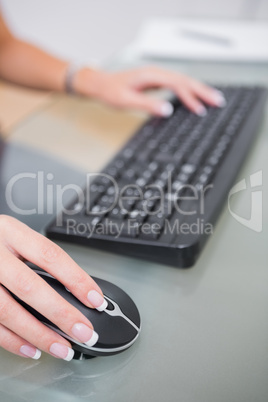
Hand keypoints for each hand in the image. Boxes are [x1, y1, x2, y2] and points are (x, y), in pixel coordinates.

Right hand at [0, 215, 106, 360]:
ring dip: (39, 334)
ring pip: (8, 312)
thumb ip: (37, 257)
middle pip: (30, 287)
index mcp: (10, 232)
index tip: (95, 298)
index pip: (50, 255)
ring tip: (62, 347)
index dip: (76, 278)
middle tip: (84, 331)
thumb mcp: (14, 236)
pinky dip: (13, 341)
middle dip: (61, 313)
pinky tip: (32, 348)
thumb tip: (75, 290)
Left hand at [74, 65, 225, 116]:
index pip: (177, 84)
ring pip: (183, 81)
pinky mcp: (155, 82)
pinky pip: (177, 85)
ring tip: (213, 100)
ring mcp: (156, 77)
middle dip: (202, 91)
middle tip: (218, 101)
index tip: (200, 109)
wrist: (99, 84)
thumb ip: (147, 105)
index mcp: (151, 76)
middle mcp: (156, 73)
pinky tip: (194, 98)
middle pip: (185, 80)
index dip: (190, 97)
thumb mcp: (126, 101)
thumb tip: (167, 110)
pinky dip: (188, 91)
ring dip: (198, 90)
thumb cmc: (110, 92)